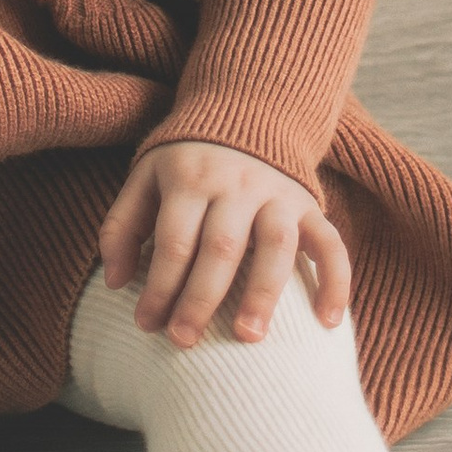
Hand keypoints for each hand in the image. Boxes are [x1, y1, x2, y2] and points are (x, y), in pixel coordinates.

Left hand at [97, 138, 350, 350]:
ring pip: (276, 246)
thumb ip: (123, 226)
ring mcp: (277, 194)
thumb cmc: (185, 162)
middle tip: (184, 341)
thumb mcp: (144, 178)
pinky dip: (335, 280)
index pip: (175, 239)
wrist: (245, 111)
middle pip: (221, 246)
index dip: (158, 285)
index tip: (146, 324)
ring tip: (248, 337)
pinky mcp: (308, 205)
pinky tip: (329, 322)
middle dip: (201, 298)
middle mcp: (236, 185)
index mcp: (190, 178)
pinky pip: (330, 242)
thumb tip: (116, 282)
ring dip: (263, 293)